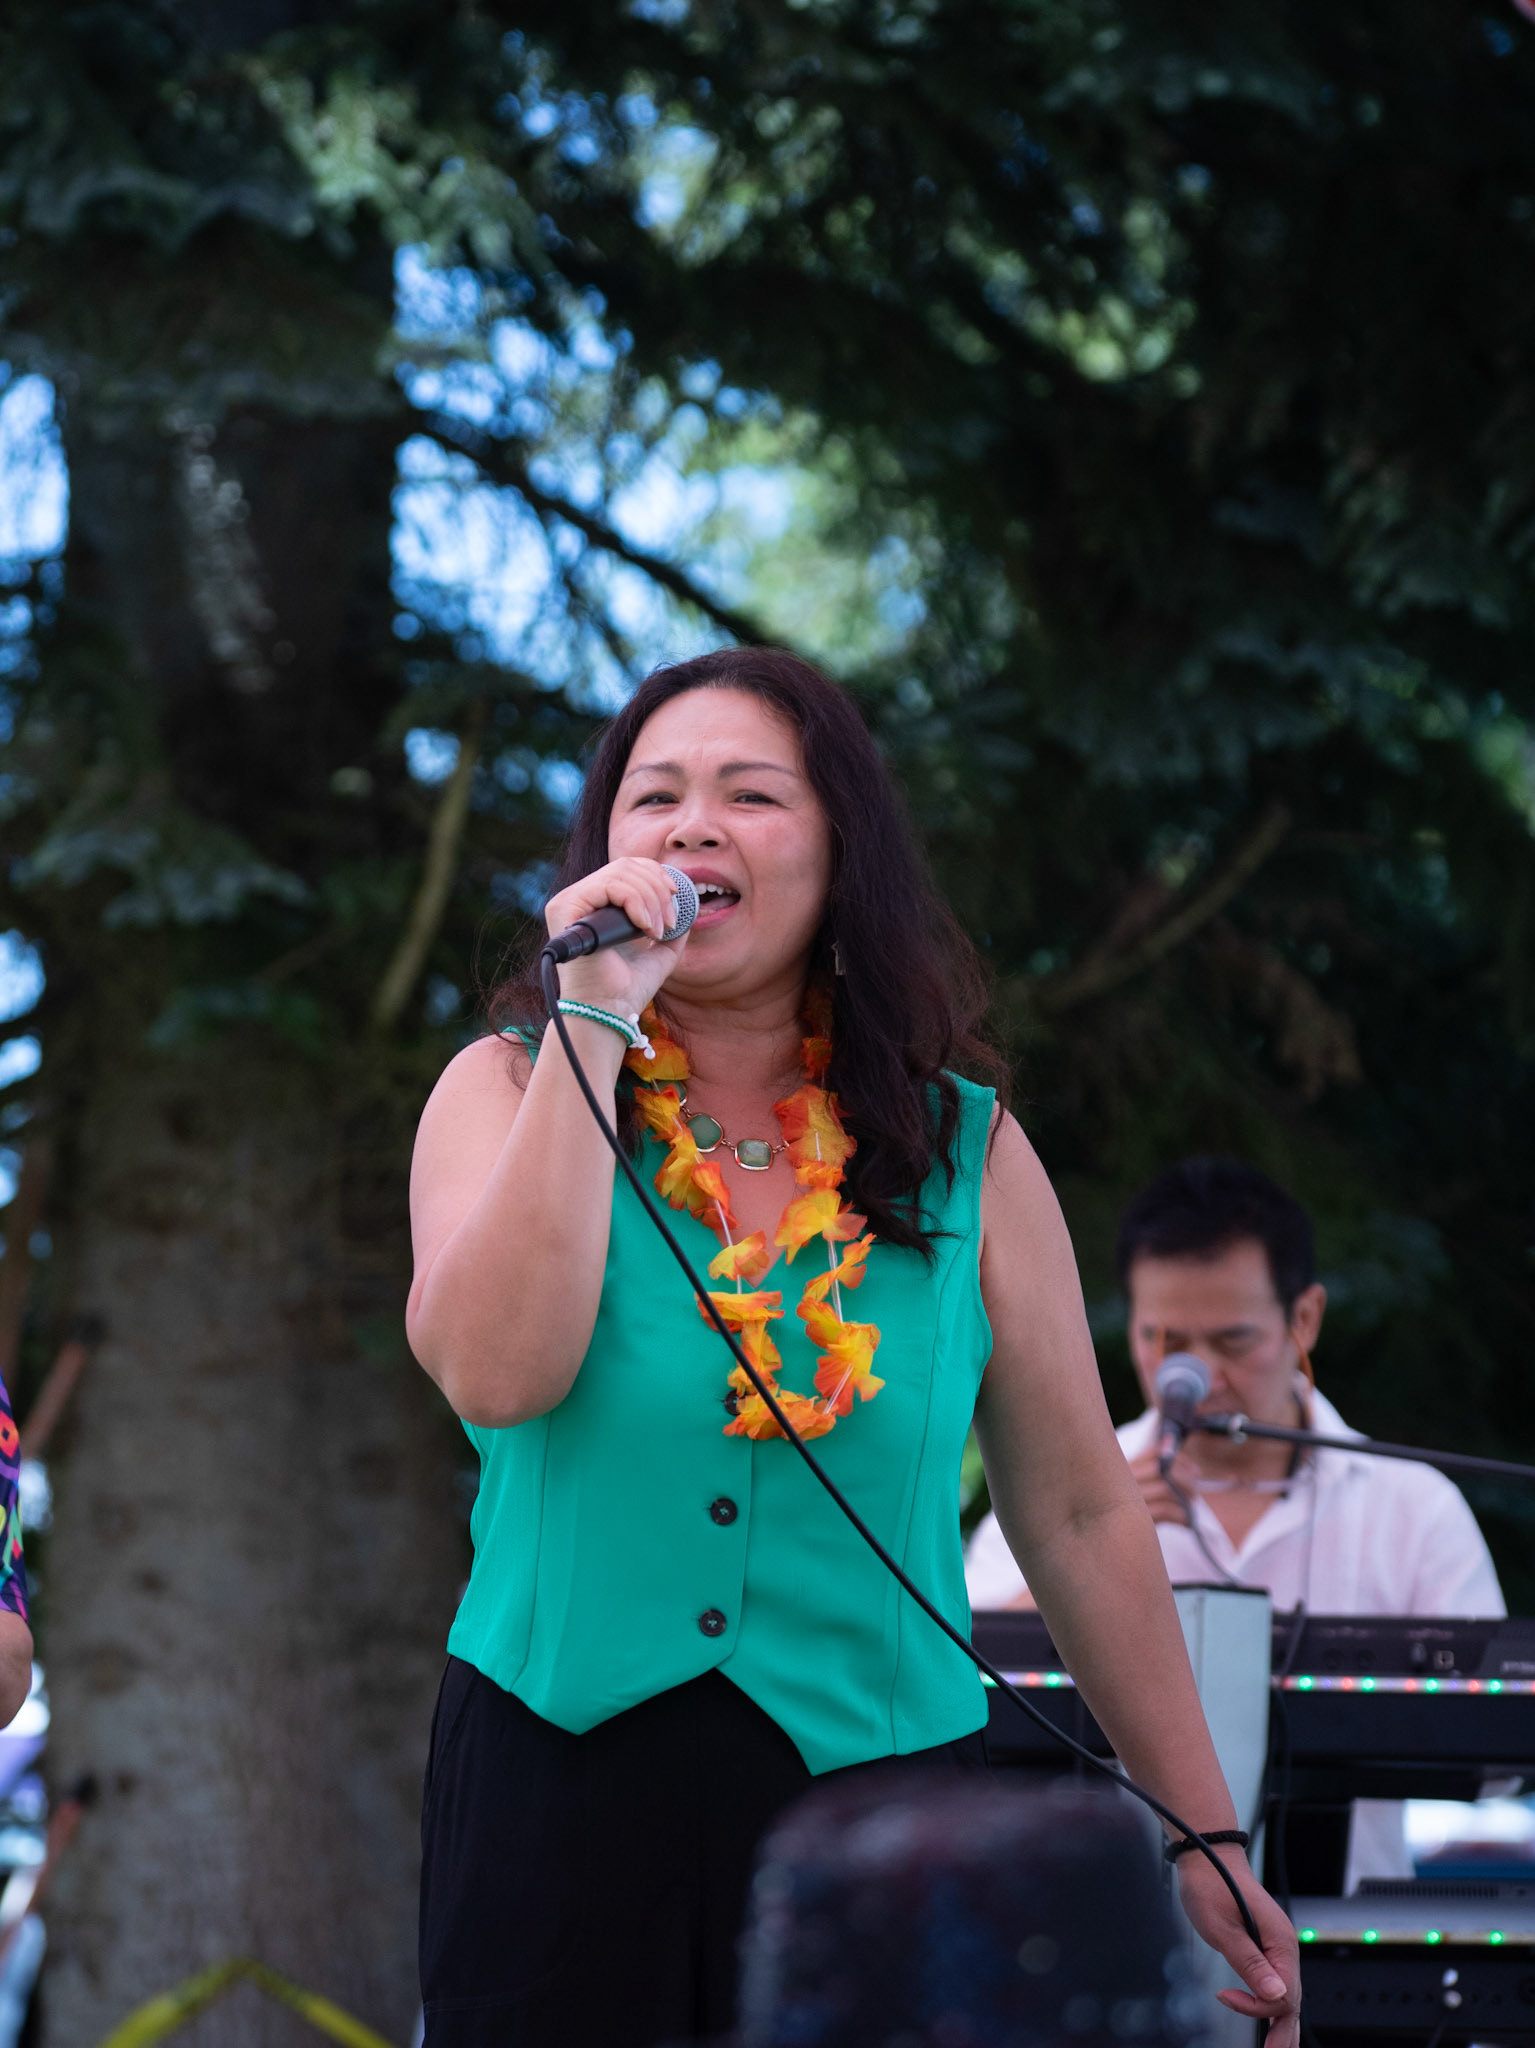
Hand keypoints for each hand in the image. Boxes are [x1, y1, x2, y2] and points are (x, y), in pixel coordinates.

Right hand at [545, 858, 690, 1015]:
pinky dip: (636, 903)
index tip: (676, 897)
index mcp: (596, 905)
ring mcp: (568, 902)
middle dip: (658, 889)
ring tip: (658, 931)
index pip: (626, 867)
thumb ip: (672, 926)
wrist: (610, 1011)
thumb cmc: (629, 988)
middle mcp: (578, 899)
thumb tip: (688, 905)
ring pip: (621, 873)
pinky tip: (646, 928)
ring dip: (651, 900)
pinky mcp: (565, 908)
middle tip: (670, 923)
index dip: (656, 874)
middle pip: (626, 866)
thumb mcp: (660, 950)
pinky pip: (610, 886)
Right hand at [1127, 1445, 1196, 1525]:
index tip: (1194, 1470)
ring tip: (1191, 1506)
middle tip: (1195, 1491)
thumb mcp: (1136, 1485)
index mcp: (1124, 1469)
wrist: (1116, 1540)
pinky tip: (1187, 1522)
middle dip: (1186, 1479)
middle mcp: (1122, 1481)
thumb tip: (1170, 1440)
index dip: (1179, 1459)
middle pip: (1161, 1469)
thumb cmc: (1127, 1512)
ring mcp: (1127, 1501)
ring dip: (1185, 1498)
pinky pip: (1165, 1511)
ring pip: (1165, 1489)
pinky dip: (1182, 1516)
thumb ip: (1152, 1464)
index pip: (1154, 1452)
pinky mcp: (1136, 1520)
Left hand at [1176, 1846, 1299, 2044]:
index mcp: (1281, 1942)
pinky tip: (1271, 2021)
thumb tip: (1276, 1995)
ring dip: (1281, 2022)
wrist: (1207, 1856)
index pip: (1282, 1993)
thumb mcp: (1224, 1927)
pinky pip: (1277, 1981)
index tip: (1227, 1998)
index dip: (1256, 2006)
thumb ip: (1250, 1963)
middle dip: (1283, 2031)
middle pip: (1292, 1999)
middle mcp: (1285, 1946)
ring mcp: (1277, 1947)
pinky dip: (1274, 2005)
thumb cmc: (1212, 1884)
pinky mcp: (1266, 1946)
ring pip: (1287, 1993)